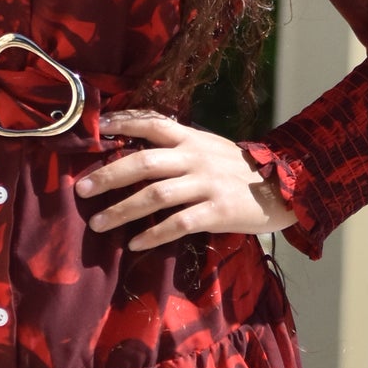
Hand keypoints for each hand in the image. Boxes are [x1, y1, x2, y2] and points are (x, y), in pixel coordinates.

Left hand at [73, 109, 298, 246]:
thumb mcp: (210, 147)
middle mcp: (196, 158)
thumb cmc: (240, 171)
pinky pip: (178, 224)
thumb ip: (179, 146)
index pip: (153, 124)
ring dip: (122, 211)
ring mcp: (207, 184)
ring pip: (156, 195)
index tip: (97, 129)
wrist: (285, 188)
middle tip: (81, 190)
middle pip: (144, 162)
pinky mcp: (218, 211)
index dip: (124, 123)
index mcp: (192, 139)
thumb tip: (137, 148)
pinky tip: (134, 244)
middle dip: (109, 175)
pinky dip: (153, 235)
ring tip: (97, 224)